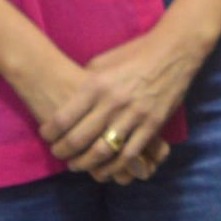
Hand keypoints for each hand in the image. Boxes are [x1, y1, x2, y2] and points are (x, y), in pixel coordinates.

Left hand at [40, 27, 203, 182]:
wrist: (173, 51)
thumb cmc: (134, 53)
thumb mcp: (102, 62)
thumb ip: (86, 84)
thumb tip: (71, 102)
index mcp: (96, 85)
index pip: (63, 119)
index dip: (49, 133)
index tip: (46, 136)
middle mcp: (112, 103)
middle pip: (78, 139)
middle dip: (63, 152)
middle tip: (58, 154)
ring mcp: (134, 116)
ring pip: (103, 151)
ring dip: (85, 164)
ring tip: (78, 165)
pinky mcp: (152, 125)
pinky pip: (130, 154)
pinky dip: (115, 166)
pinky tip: (105, 169)